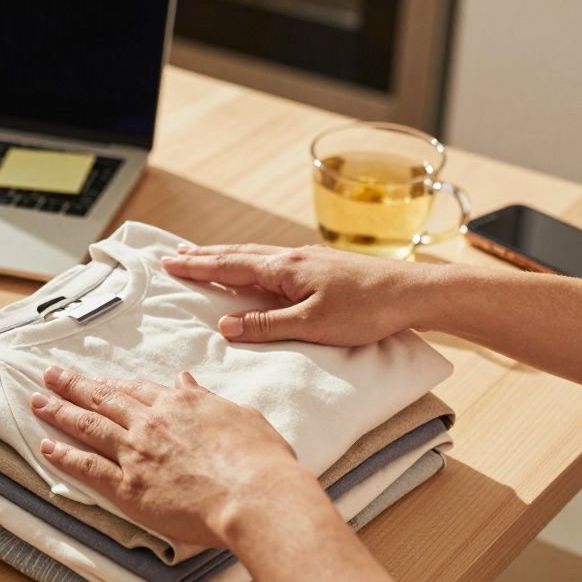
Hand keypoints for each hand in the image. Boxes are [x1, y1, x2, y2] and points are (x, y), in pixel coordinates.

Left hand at [29, 366, 320, 547]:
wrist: (256, 495)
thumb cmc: (261, 461)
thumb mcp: (240, 415)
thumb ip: (208, 399)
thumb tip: (186, 381)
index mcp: (181, 403)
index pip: (137, 389)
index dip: (111, 383)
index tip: (95, 379)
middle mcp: (152, 422)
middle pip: (103, 399)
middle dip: (73, 386)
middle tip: (50, 375)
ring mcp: (137, 452)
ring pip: (88, 426)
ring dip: (59, 411)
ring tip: (38, 401)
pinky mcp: (128, 486)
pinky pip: (87, 467)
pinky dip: (65, 456)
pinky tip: (47, 446)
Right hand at [161, 243, 437, 346]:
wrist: (413, 292)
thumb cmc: (367, 310)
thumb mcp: (312, 325)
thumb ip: (266, 325)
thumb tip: (224, 326)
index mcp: (284, 269)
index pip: (229, 266)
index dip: (197, 267)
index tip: (168, 264)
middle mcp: (292, 258)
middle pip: (238, 255)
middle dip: (204, 257)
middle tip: (174, 256)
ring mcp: (308, 260)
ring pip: (256, 256)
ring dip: (226, 257)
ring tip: (205, 257)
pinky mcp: (321, 267)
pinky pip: (274, 261)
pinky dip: (252, 262)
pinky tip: (256, 267)